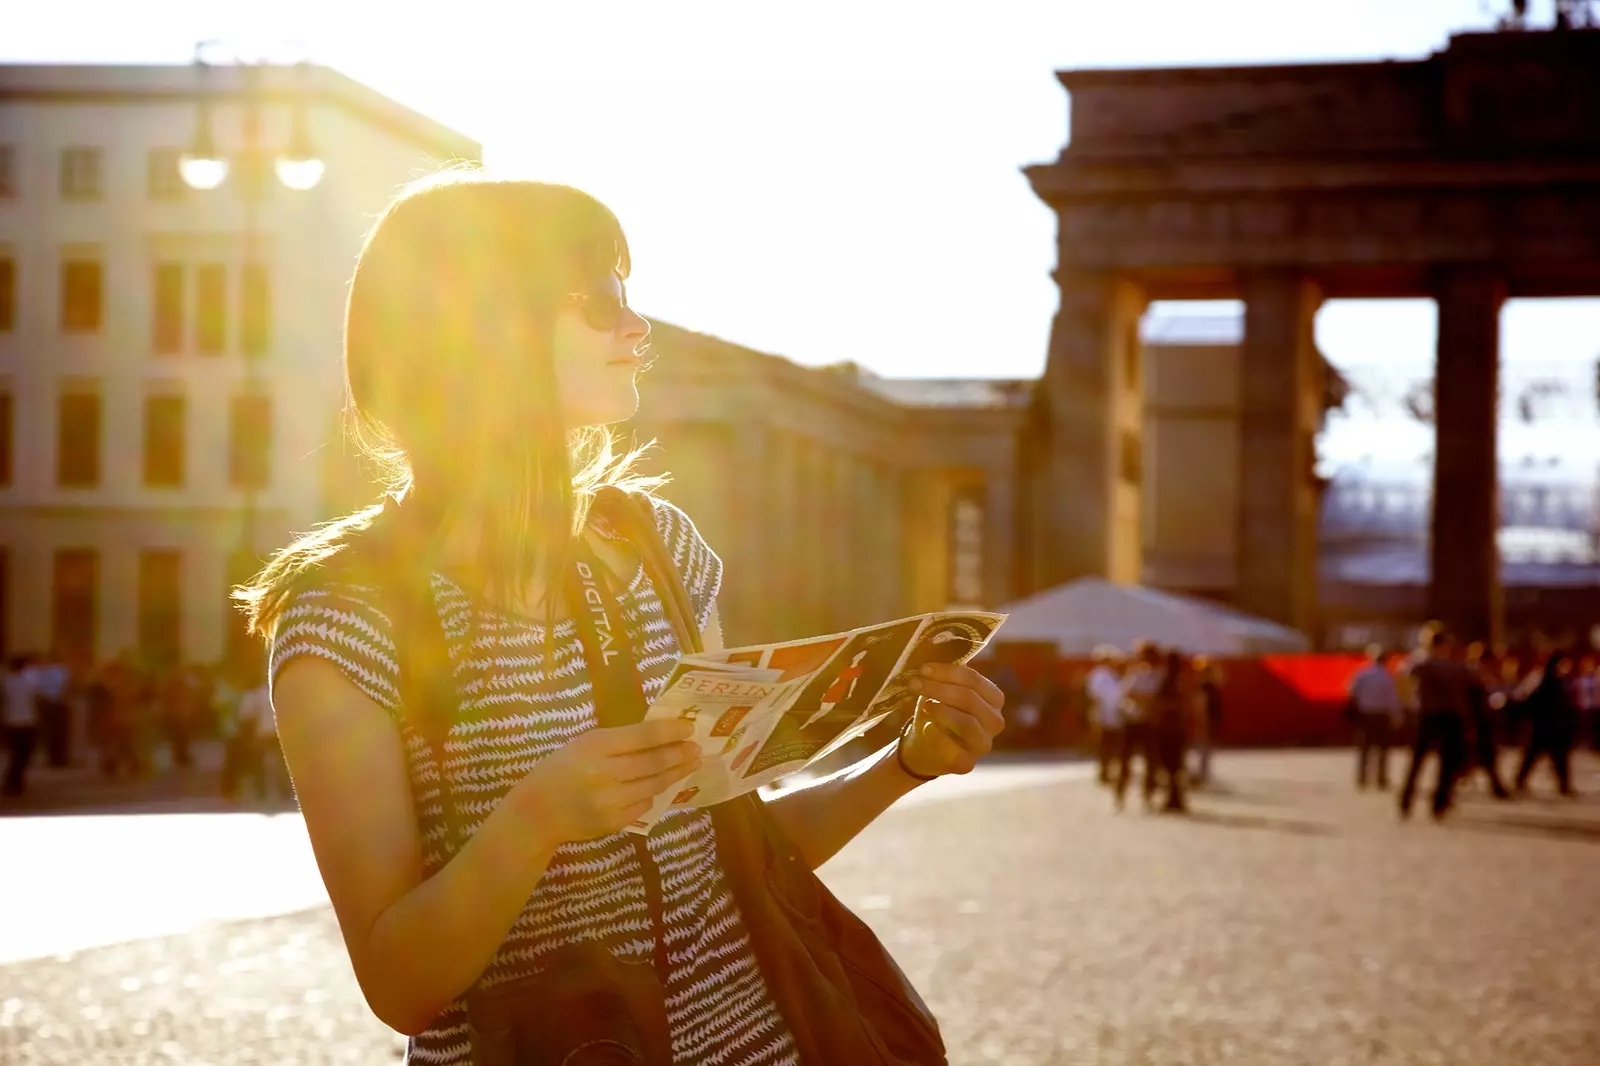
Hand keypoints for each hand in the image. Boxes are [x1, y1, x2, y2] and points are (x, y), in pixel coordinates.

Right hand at [512, 719, 701, 843]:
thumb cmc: (560, 770)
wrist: (536, 813)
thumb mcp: (582, 744)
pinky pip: (644, 806)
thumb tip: (659, 736)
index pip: (642, 737)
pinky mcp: (613, 822)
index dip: (670, 732)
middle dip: (680, 754)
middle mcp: (604, 773)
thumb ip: (617, 741)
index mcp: (594, 746)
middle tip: (698, 748)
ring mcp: (610, 801)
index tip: (689, 728)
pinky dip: (655, 794)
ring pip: (654, 785)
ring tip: (691, 764)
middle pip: (654, 763)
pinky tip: (664, 786)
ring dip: (676, 774)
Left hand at [899, 662, 1005, 777]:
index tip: (923, 668)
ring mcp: (984, 744)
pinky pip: (952, 747)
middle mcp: (995, 721)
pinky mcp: (968, 763)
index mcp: (992, 698)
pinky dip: (936, 734)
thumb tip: (931, 648)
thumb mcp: (939, 690)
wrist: (923, 747)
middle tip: (914, 683)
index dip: (948, 672)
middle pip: (970, 699)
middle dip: (939, 689)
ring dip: (941, 710)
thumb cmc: (934, 711)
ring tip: (924, 705)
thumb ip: (942, 674)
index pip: (974, 680)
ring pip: (967, 722)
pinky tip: (926, 728)